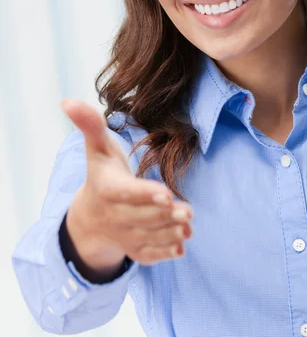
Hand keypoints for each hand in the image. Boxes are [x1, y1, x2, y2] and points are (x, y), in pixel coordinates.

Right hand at [61, 99, 192, 267]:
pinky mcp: (134, 248)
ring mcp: (124, 235)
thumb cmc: (101, 173)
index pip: (127, 192)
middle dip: (165, 215)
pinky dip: (165, 253)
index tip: (166, 192)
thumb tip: (68, 101)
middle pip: (142, 216)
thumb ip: (89, 124)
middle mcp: (115, 216)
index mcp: (108, 189)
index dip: (145, 193)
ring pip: (149, 236)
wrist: (91, 216)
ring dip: (170, 233)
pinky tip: (181, 246)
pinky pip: (149, 254)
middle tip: (187, 211)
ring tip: (188, 226)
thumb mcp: (97, 148)